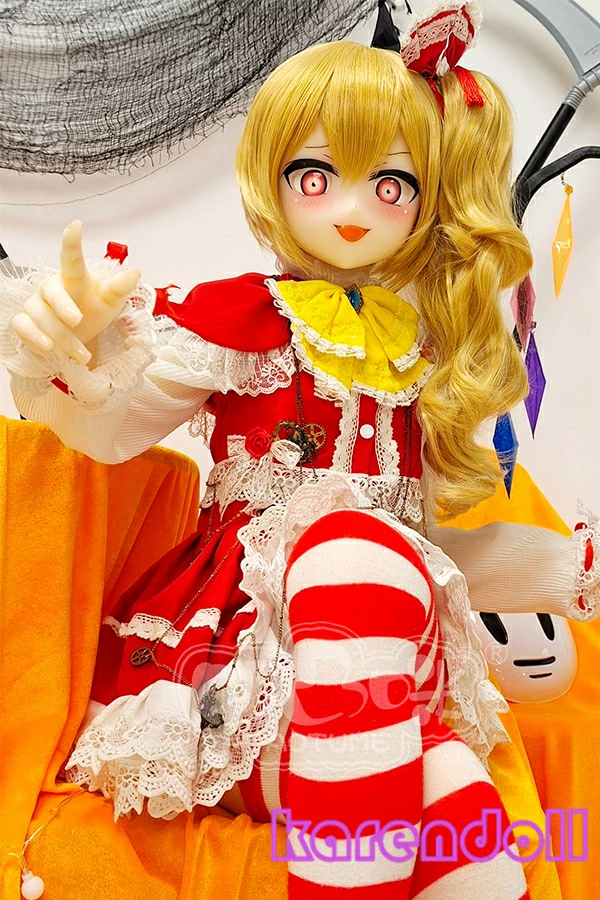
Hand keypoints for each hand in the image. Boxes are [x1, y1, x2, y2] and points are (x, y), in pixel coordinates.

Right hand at [11, 221, 140, 364]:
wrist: (77, 336)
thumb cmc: (92, 311)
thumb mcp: (110, 301)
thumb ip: (119, 288)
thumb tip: (135, 272)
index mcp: (74, 278)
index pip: (71, 258)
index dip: (72, 242)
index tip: (76, 226)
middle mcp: (51, 287)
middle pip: (52, 292)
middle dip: (63, 307)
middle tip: (79, 320)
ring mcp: (36, 304)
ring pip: (41, 317)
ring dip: (63, 338)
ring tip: (82, 354)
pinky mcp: (25, 322)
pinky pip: (23, 327)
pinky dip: (34, 338)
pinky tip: (47, 348)